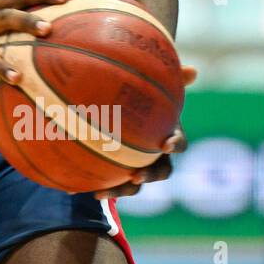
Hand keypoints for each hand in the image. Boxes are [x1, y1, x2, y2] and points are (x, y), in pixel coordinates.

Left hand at [94, 64, 198, 199]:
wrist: (115, 113)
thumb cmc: (137, 97)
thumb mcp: (147, 85)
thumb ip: (162, 78)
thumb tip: (193, 70)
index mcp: (165, 134)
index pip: (180, 142)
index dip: (177, 144)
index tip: (166, 144)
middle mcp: (154, 155)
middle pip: (159, 171)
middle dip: (149, 176)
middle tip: (136, 176)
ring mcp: (135, 166)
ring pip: (133, 185)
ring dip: (120, 190)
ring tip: (101, 192)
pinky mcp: (114, 174)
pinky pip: (106, 184)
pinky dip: (90, 187)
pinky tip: (71, 189)